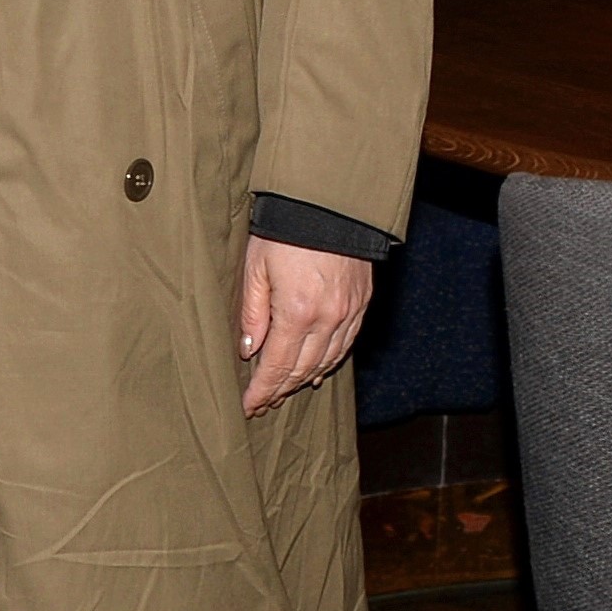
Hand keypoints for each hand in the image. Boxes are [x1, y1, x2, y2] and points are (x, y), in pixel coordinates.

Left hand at [237, 238, 371, 417]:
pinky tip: (317, 370)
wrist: (328, 204)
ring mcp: (349, 313)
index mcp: (297, 312)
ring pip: (327, 361)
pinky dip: (330, 362)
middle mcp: (328, 319)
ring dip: (303, 379)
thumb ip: (253, 312)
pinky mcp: (361, 303)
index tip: (249, 406)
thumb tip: (249, 349)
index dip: (263, 390)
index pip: (277, 366)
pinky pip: (346, 344)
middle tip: (263, 404)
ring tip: (284, 391)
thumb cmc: (284, 230)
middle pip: (302, 369)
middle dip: (280, 390)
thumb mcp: (255, 268)